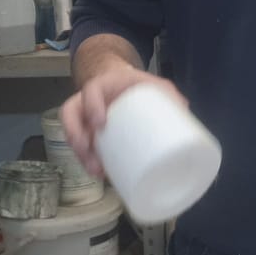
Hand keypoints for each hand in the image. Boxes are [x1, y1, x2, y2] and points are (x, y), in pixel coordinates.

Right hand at [57, 64, 185, 176]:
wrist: (121, 83)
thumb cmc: (133, 83)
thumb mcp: (149, 82)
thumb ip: (165, 91)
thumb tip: (184, 108)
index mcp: (101, 85)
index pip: (90, 91)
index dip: (91, 106)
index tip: (101, 122)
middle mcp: (87, 101)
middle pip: (71, 117)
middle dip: (77, 137)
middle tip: (92, 154)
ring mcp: (84, 117)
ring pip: (72, 134)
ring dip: (81, 154)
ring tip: (97, 170)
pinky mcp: (88, 132)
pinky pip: (80, 146)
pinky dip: (87, 160)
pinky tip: (98, 172)